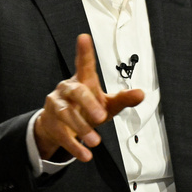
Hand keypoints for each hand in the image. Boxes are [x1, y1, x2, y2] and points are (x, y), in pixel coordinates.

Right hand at [34, 34, 143, 161]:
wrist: (58, 126)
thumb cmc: (85, 109)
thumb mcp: (106, 104)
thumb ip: (123, 99)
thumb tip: (142, 94)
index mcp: (82, 81)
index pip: (84, 64)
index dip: (84, 52)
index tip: (84, 37)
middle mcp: (67, 90)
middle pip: (76, 92)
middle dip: (88, 104)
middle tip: (100, 116)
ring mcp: (56, 106)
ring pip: (66, 114)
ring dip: (81, 128)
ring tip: (95, 141)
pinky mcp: (50, 123)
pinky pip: (61, 134)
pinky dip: (74, 146)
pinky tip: (85, 154)